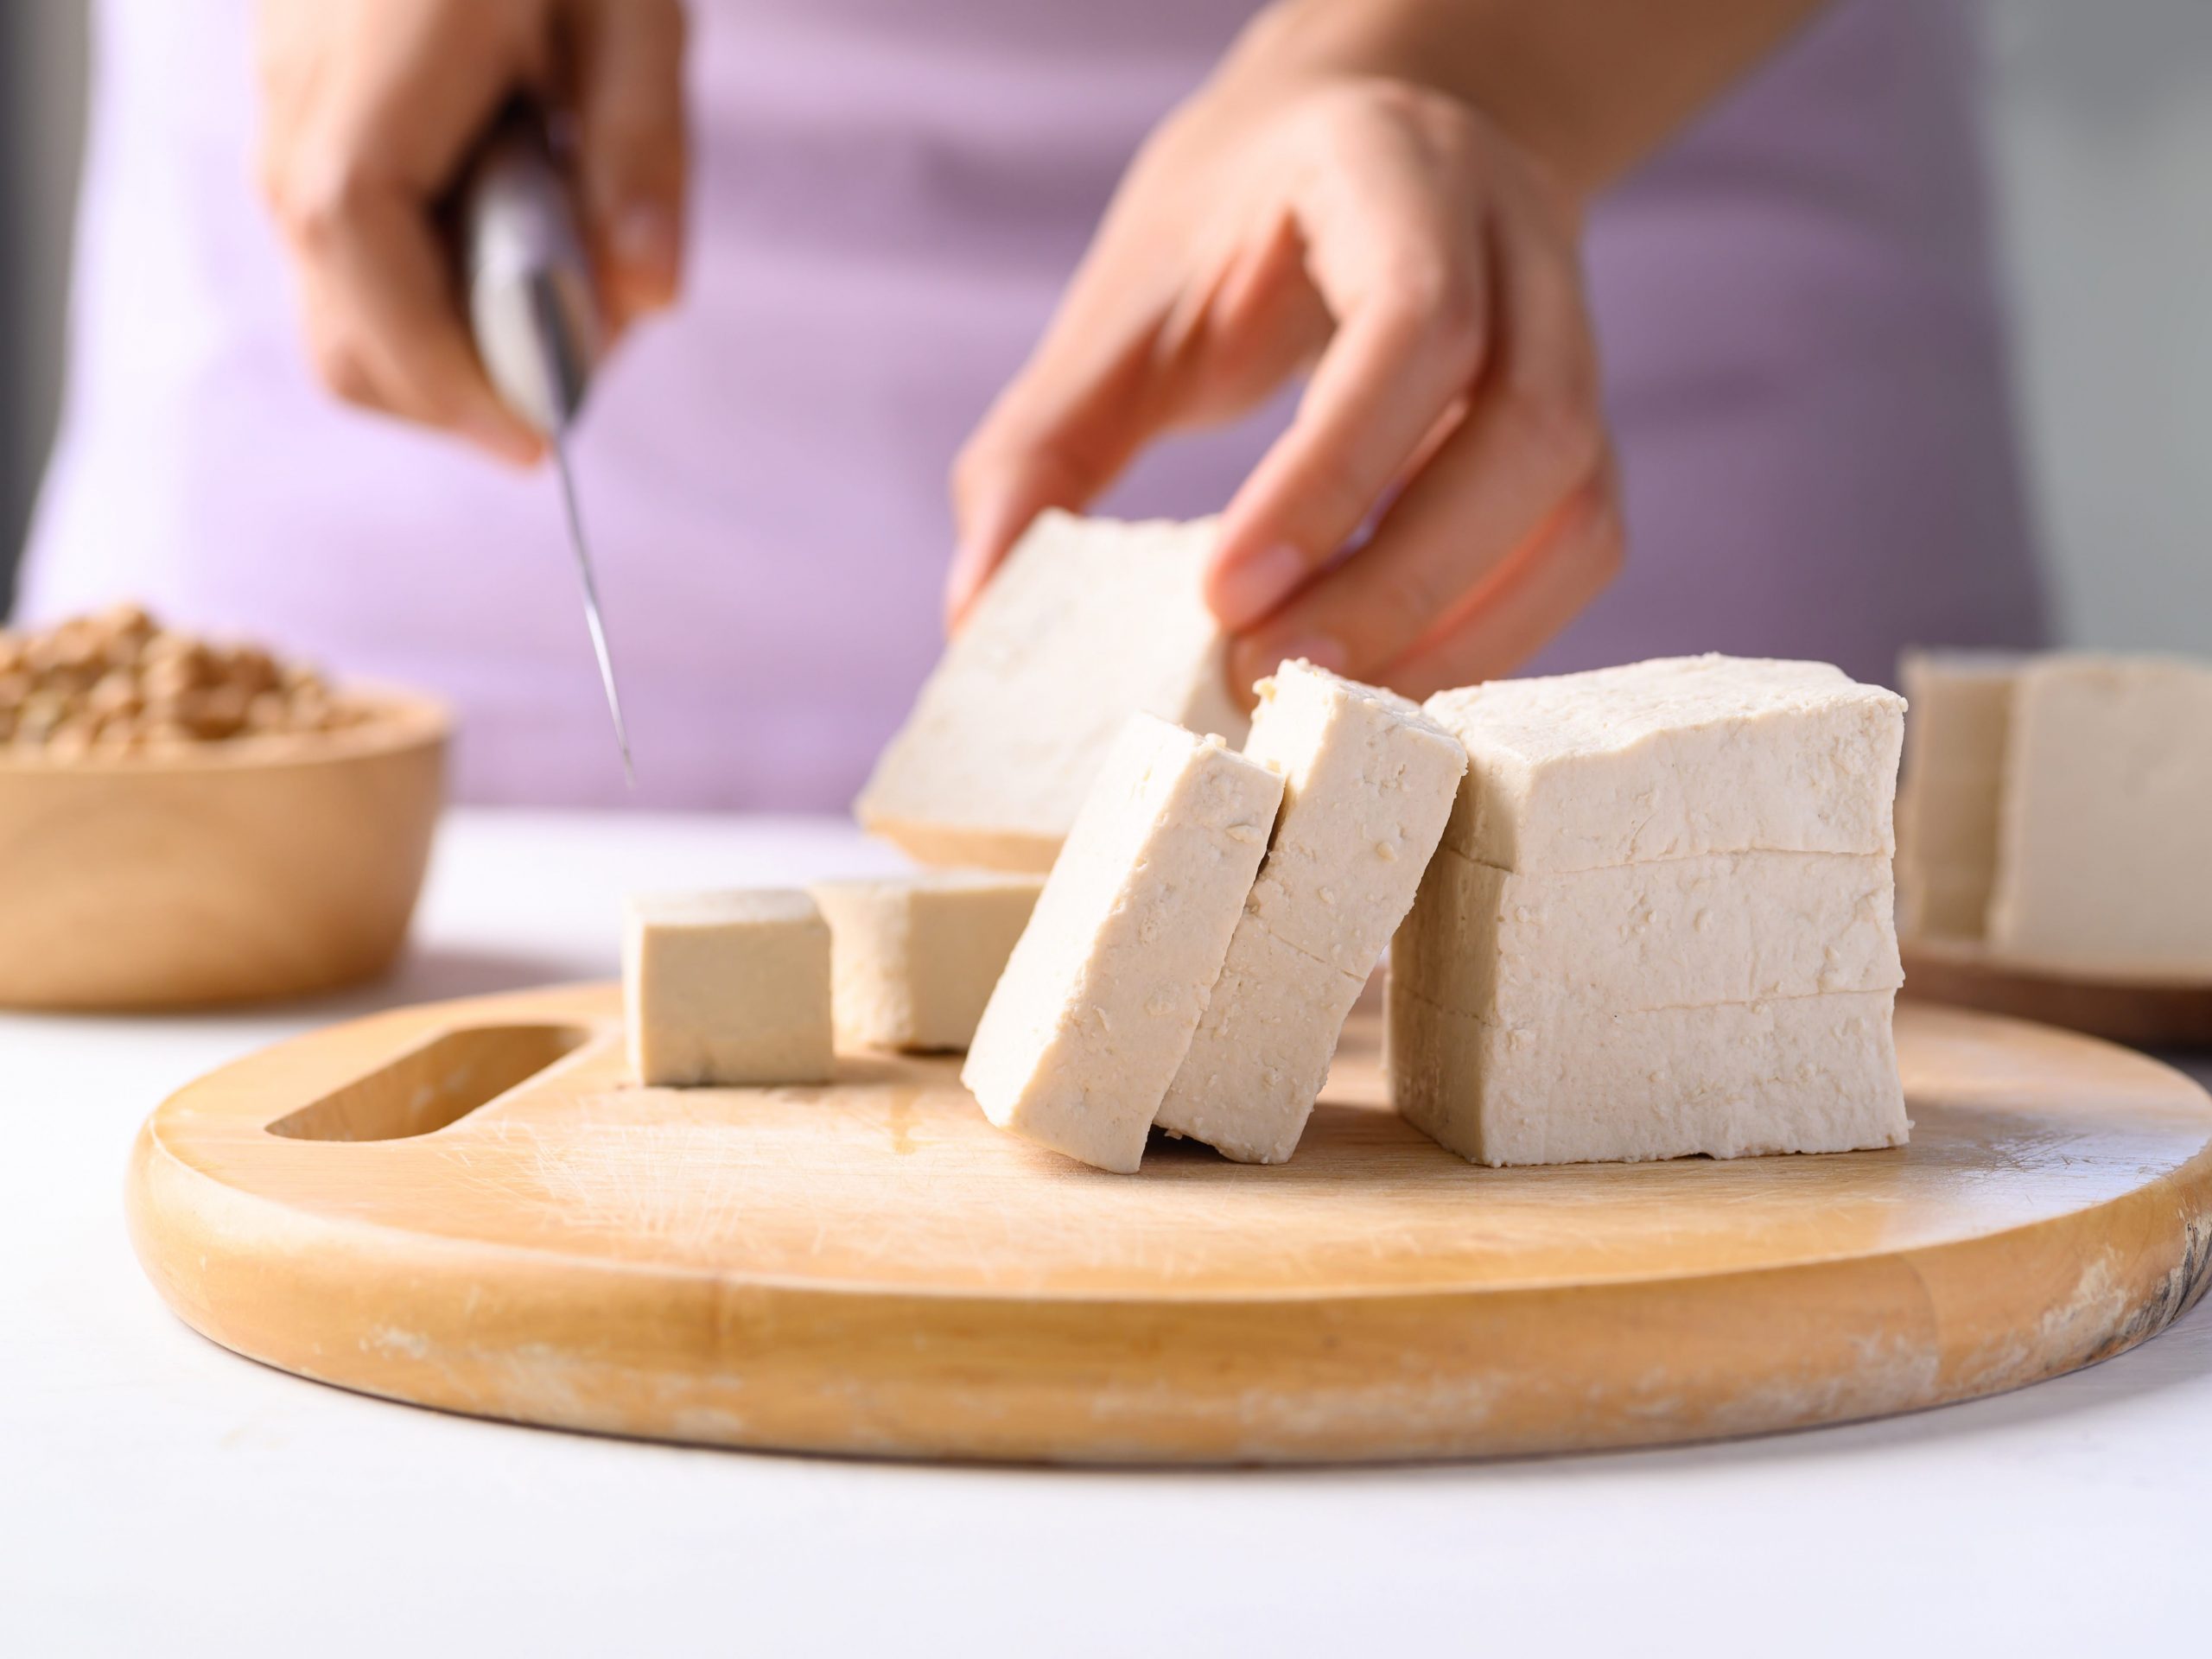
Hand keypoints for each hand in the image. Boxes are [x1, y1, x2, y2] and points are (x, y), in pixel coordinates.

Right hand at [256, 0, 687, 462]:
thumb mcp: (634, 8)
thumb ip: (643, 151)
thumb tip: (647, 299)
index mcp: (375, 73)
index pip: (368, 268)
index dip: (449, 378)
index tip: (540, 442)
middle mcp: (300, 109)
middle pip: (342, 328)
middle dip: (462, 388)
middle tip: (584, 356)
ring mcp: (285, 114)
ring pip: (339, 303)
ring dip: (451, 341)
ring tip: (563, 273)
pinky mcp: (302, 116)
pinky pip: (348, 251)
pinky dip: (431, 286)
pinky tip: (515, 221)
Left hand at [949, 65, 1621, 701]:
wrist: (1368, 143)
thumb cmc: (1233, 228)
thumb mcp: (1124, 302)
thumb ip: (1042, 446)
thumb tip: (977, 614)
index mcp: (1398, 178)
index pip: (1414, 328)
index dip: (1330, 476)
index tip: (1222, 595)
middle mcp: (1519, 249)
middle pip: (1527, 431)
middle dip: (1397, 583)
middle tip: (1266, 679)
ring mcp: (1574, 340)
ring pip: (1577, 505)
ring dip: (1457, 630)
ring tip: (1325, 705)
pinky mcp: (1581, 430)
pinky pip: (1580, 550)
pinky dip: (1495, 635)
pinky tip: (1392, 680)